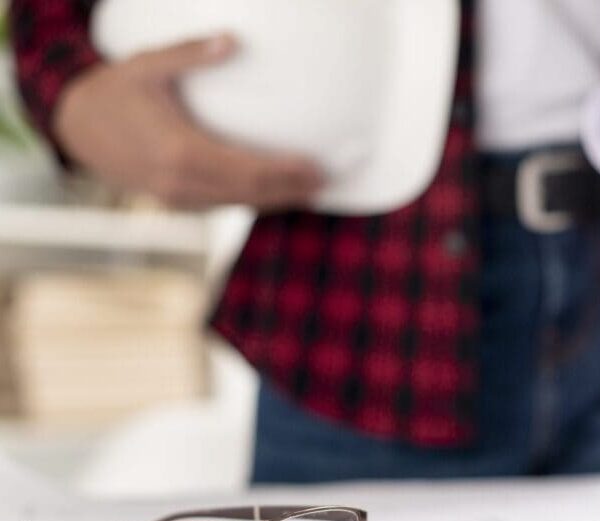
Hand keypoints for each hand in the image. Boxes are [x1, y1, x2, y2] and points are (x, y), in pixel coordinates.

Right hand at [53, 35, 323, 209]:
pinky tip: (276, 193)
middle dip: (291, 190)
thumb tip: (233, 40)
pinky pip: (222, 204)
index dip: (286, 173)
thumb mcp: (148, 65)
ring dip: (276, 200)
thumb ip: (191, 54)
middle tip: (327, 181)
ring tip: (312, 189)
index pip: (247, 170)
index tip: (317, 168)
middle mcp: (181, 182)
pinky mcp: (175, 202)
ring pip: (238, 204)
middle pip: (250, 194)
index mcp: (180, 151)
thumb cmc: (114, 91)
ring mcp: (177, 197)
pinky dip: (252, 200)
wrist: (74, 126)